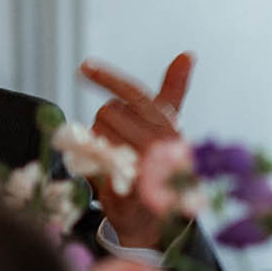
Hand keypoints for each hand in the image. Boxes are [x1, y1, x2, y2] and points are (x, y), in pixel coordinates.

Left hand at [78, 52, 192, 248]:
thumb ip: (174, 89)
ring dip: (97, 144)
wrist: (155, 216)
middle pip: (108, 110)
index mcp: (168, 123)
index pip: (134, 92)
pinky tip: (106, 175)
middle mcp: (161, 141)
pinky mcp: (131, 188)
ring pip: (97, 133)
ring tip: (116, 161)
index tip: (83, 67)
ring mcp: (147, 166)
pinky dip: (94, 165)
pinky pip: (96, 161)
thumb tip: (188, 54)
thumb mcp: (167, 125)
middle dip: (105, 124)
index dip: (107, 78)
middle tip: (117, 143)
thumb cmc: (159, 162)